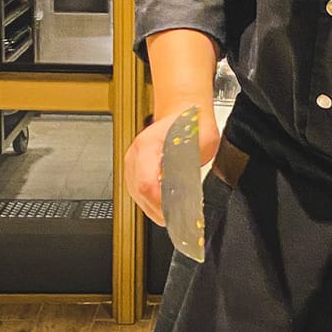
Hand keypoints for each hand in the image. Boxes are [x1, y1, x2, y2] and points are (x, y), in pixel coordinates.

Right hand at [124, 107, 220, 225]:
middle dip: (159, 210)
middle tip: (177, 220)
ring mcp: (132, 161)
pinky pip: (137, 192)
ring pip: (136, 195)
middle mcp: (135, 154)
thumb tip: (187, 192)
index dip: (160, 204)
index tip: (174, 214)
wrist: (182, 111)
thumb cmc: (191, 123)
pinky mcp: (133, 169)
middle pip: (139, 193)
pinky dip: (150, 202)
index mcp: (148, 145)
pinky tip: (164, 207)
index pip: (146, 184)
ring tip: (172, 217)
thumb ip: (191, 167)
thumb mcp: (200, 144)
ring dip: (154, 209)